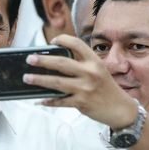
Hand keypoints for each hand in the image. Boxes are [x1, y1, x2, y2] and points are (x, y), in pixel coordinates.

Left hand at [22, 35, 137, 129]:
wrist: (121, 109)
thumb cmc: (106, 88)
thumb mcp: (99, 70)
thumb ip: (82, 64)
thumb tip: (55, 62)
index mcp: (94, 61)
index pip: (77, 44)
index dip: (63, 40)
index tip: (52, 41)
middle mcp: (90, 73)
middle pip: (61, 63)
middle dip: (43, 60)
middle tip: (30, 59)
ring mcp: (85, 88)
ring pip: (57, 82)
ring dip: (39, 80)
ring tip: (27, 78)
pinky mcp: (82, 102)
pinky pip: (60, 101)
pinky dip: (49, 100)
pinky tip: (40, 100)